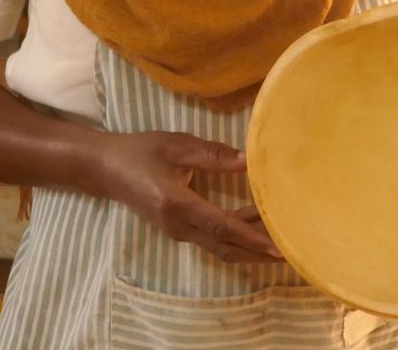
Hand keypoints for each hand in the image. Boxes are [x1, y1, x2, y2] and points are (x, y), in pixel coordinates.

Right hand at [94, 131, 282, 263]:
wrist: (107, 169)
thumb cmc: (140, 152)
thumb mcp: (176, 146)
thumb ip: (212, 155)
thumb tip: (247, 161)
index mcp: (177, 205)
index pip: (222, 227)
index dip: (251, 237)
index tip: (277, 246)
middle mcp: (179, 226)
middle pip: (225, 247)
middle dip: (257, 251)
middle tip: (290, 250)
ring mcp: (178, 231)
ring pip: (220, 246)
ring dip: (249, 245)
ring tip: (279, 237)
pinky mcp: (179, 229)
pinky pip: (212, 239)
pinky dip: (236, 236)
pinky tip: (255, 222)